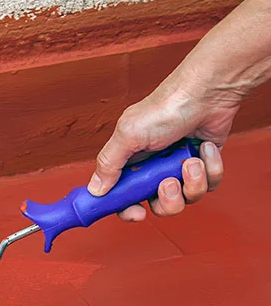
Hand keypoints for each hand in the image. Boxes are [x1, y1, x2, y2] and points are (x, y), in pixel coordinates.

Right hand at [87, 79, 232, 220]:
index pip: (123, 197)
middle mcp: (154, 169)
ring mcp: (179, 168)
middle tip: (168, 183)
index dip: (128, 209)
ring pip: (186, 198)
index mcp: (131, 162)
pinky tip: (205, 148)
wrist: (207, 93)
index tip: (137, 213)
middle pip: (157, 205)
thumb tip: (95, 189)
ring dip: (191, 183)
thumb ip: (109, 164)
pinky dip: (210, 168)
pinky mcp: (204, 165)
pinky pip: (209, 183)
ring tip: (190, 161)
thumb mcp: (128, 135)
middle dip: (167, 200)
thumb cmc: (165, 108)